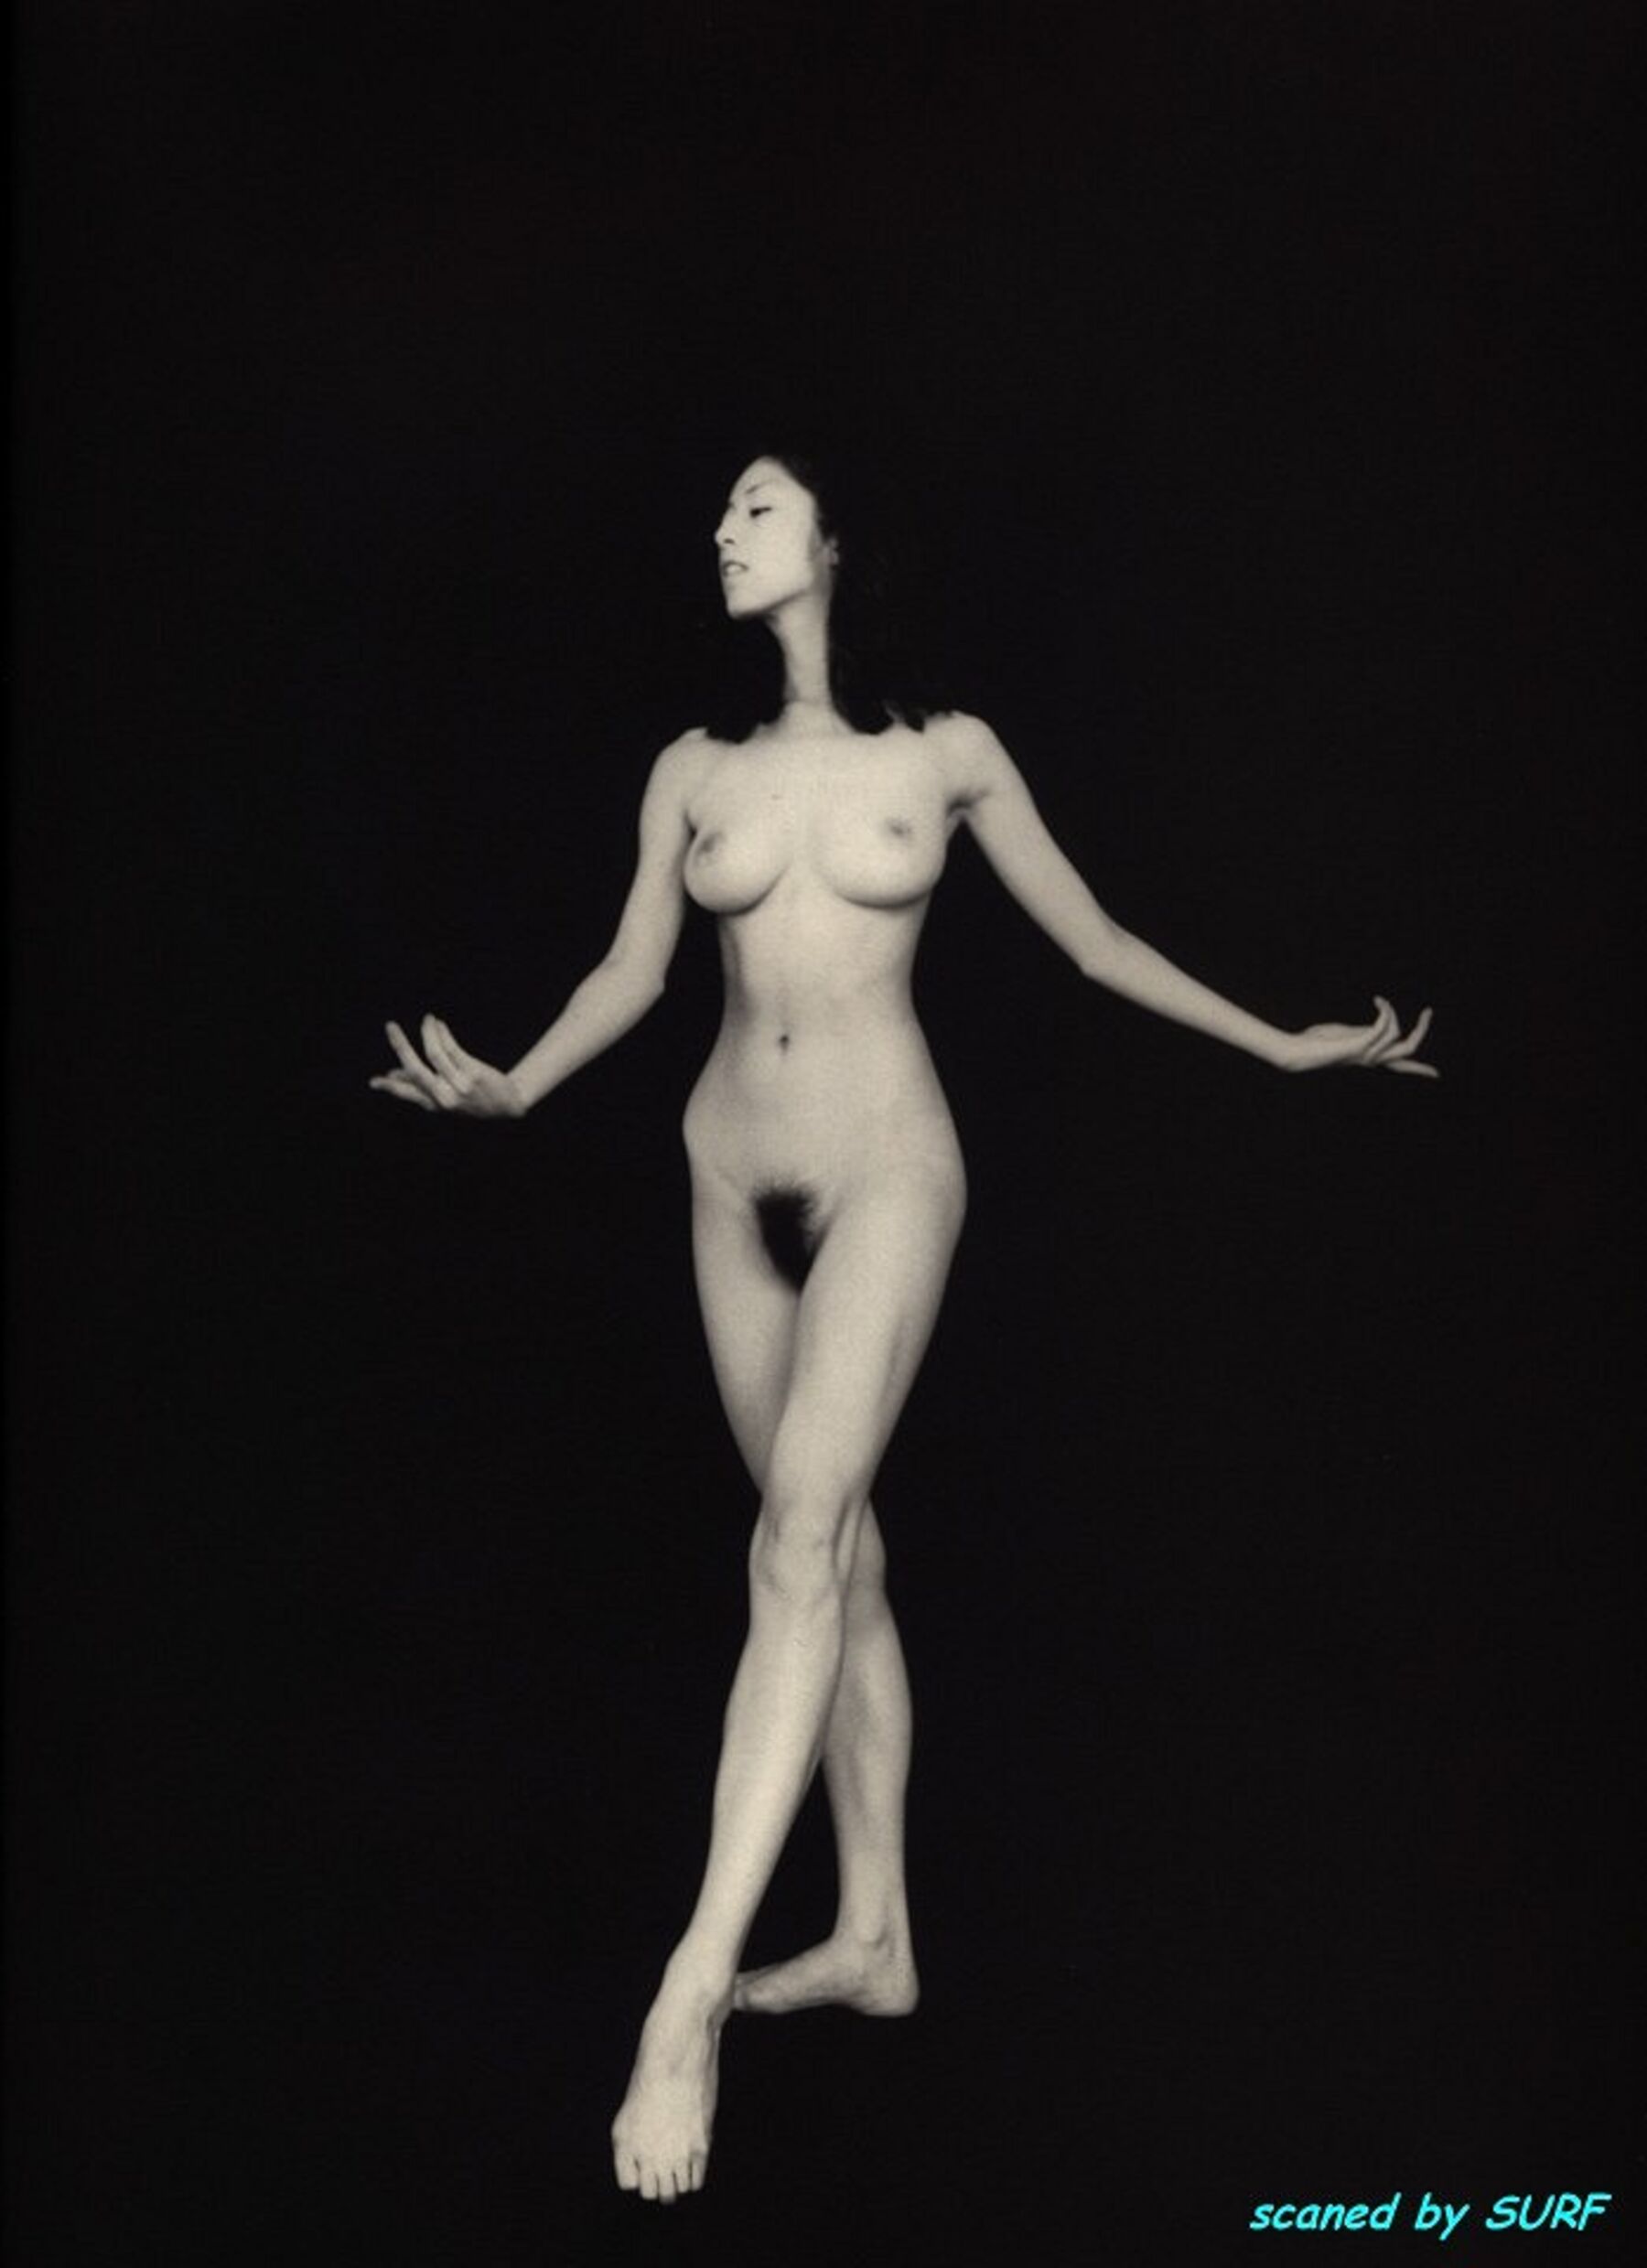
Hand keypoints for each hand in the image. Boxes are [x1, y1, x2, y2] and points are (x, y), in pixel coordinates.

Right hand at [370, 1016, 525, 1115]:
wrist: (508, 1105)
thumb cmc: (473, 1100)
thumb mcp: (446, 1101)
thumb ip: (420, 1088)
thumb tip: (392, 1072)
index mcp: (434, 1105)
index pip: (406, 1093)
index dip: (389, 1085)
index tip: (373, 1081)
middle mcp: (445, 1097)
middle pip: (416, 1069)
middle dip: (400, 1045)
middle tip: (390, 1026)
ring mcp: (460, 1086)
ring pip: (434, 1054)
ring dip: (427, 1032)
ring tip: (427, 1019)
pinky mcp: (474, 1073)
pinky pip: (453, 1049)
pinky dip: (442, 1033)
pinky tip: (438, 1024)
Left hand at [1280, 996, 1436, 1076]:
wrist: (1296, 1051)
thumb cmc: (1314, 1042)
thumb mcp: (1344, 1036)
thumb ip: (1360, 1034)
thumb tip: (1371, 1029)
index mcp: (1370, 1058)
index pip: (1400, 1067)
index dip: (1419, 1069)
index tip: (1436, 1074)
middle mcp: (1371, 1058)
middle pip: (1409, 1051)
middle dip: (1422, 1030)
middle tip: (1428, 1011)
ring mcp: (1366, 1053)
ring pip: (1399, 1037)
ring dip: (1394, 1013)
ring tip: (1380, 1001)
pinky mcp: (1358, 1044)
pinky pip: (1383, 1027)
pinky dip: (1385, 1010)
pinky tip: (1377, 1000)